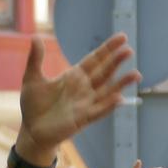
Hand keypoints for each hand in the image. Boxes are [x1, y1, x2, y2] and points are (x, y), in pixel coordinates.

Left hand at [17, 34, 137, 156]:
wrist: (31, 130)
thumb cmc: (33, 105)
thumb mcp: (32, 78)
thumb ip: (36, 58)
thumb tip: (35, 37)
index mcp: (74, 76)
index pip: (95, 59)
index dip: (108, 49)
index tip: (122, 37)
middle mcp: (84, 88)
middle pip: (105, 72)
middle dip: (116, 61)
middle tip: (129, 50)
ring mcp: (85, 104)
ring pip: (108, 91)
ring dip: (121, 83)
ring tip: (136, 74)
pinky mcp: (83, 119)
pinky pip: (99, 111)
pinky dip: (109, 105)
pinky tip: (119, 98)